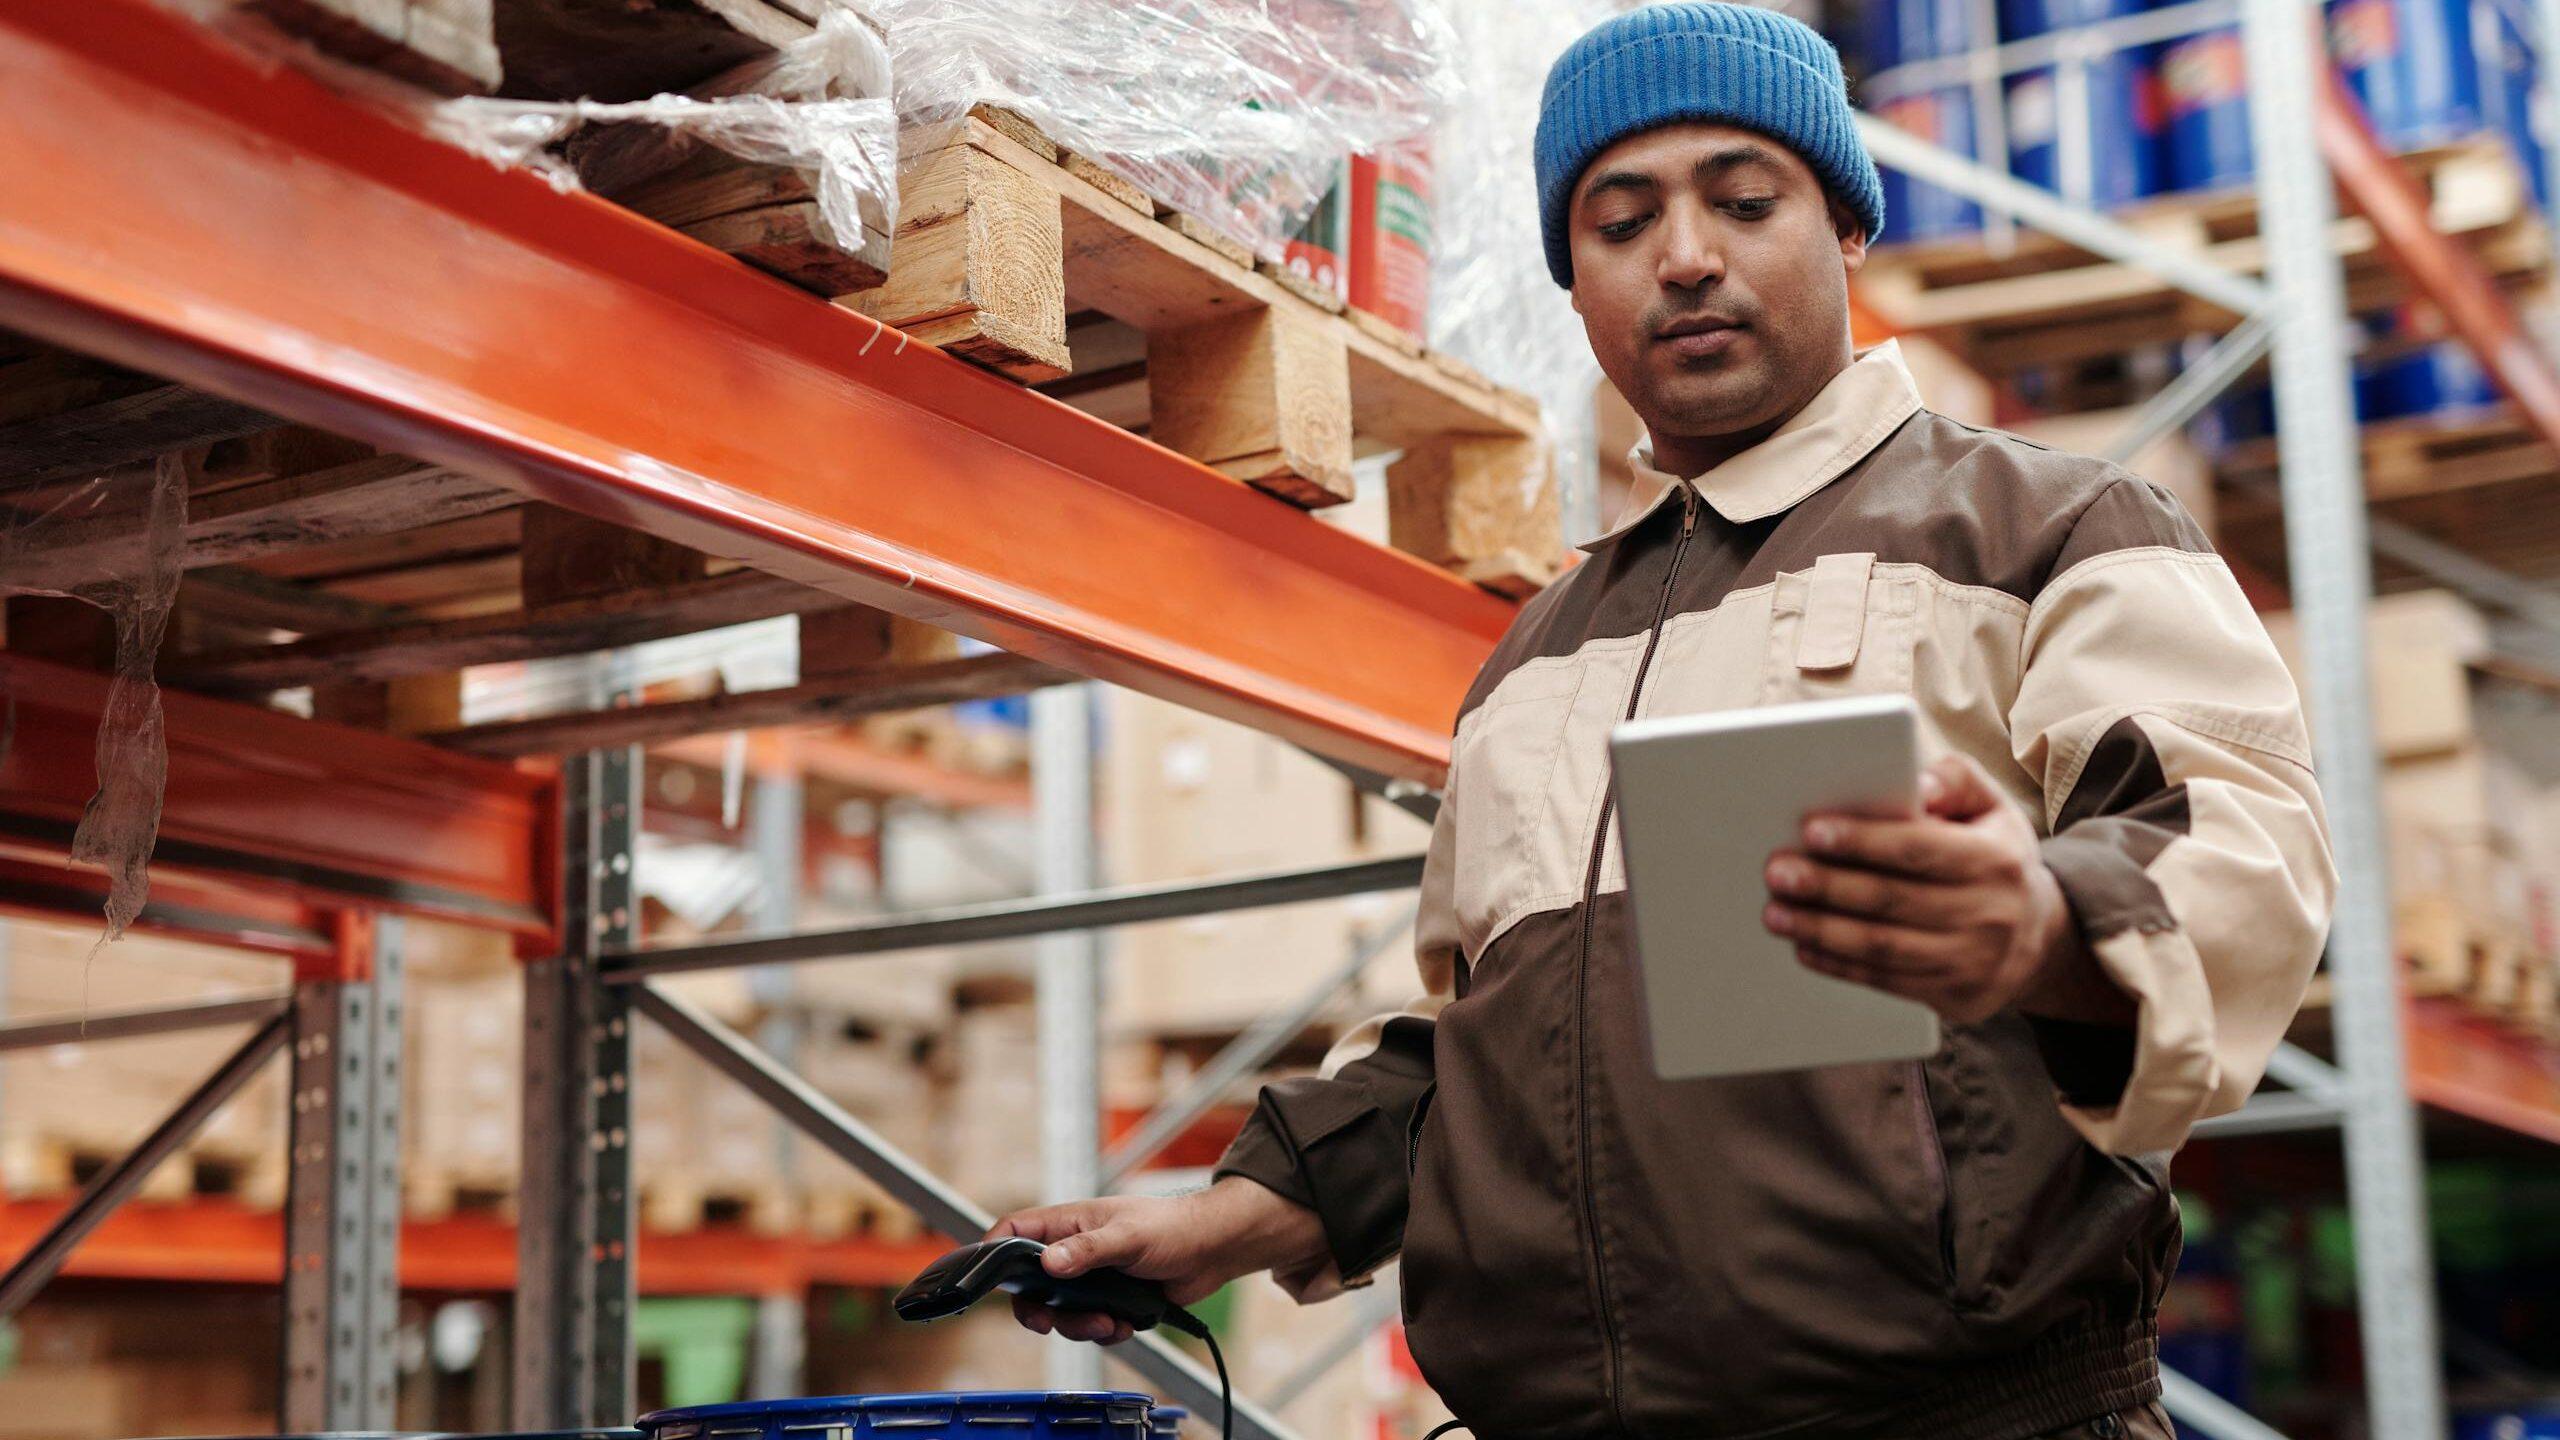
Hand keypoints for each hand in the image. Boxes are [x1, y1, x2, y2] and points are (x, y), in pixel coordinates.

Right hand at [986, 1177, 1325, 1344]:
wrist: (1213, 1250)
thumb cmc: (1172, 1226)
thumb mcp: (1128, 1235)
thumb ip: (1087, 1250)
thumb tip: (1049, 1263)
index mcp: (1068, 1223)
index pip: (1014, 1232)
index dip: (994, 1254)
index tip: (989, 1281)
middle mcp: (1073, 1250)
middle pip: (1030, 1286)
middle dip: (1040, 1310)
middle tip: (1049, 1324)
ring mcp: (1091, 1277)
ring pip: (1060, 1313)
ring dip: (1079, 1326)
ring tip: (1108, 1323)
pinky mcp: (1110, 1300)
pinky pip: (1090, 1325)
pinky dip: (1104, 1331)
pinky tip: (1125, 1324)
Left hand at [1760, 752, 2079, 1024]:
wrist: (2038, 939)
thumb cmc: (1994, 858)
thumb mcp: (1991, 808)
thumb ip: (1956, 780)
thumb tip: (1917, 784)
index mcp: (1993, 859)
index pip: (1918, 849)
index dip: (1863, 841)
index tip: (1811, 832)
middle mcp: (1988, 913)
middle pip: (1891, 900)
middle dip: (1827, 886)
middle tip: (1777, 872)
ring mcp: (1972, 960)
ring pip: (1883, 946)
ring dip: (1821, 930)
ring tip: (1775, 913)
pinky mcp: (1954, 995)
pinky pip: (1886, 981)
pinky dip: (1838, 965)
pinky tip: (1804, 947)